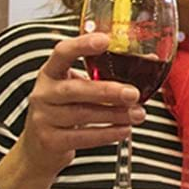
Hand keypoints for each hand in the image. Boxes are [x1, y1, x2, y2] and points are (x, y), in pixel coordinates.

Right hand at [0, 32, 147, 188]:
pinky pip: (82, 137)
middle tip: (133, 93)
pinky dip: (107, 134)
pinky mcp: (51, 141)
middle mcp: (44, 93)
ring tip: (138, 114)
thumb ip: (105, 75)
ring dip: (115, 114)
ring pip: (82, 114)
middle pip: (75, 89)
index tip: (105, 40)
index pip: (62, 53)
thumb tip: (149, 60)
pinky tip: (124, 130)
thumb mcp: (77, 88)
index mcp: (51, 73)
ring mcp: (44, 118)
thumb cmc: (66, 110)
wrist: (39, 147)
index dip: (82, 45)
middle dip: (107, 91)